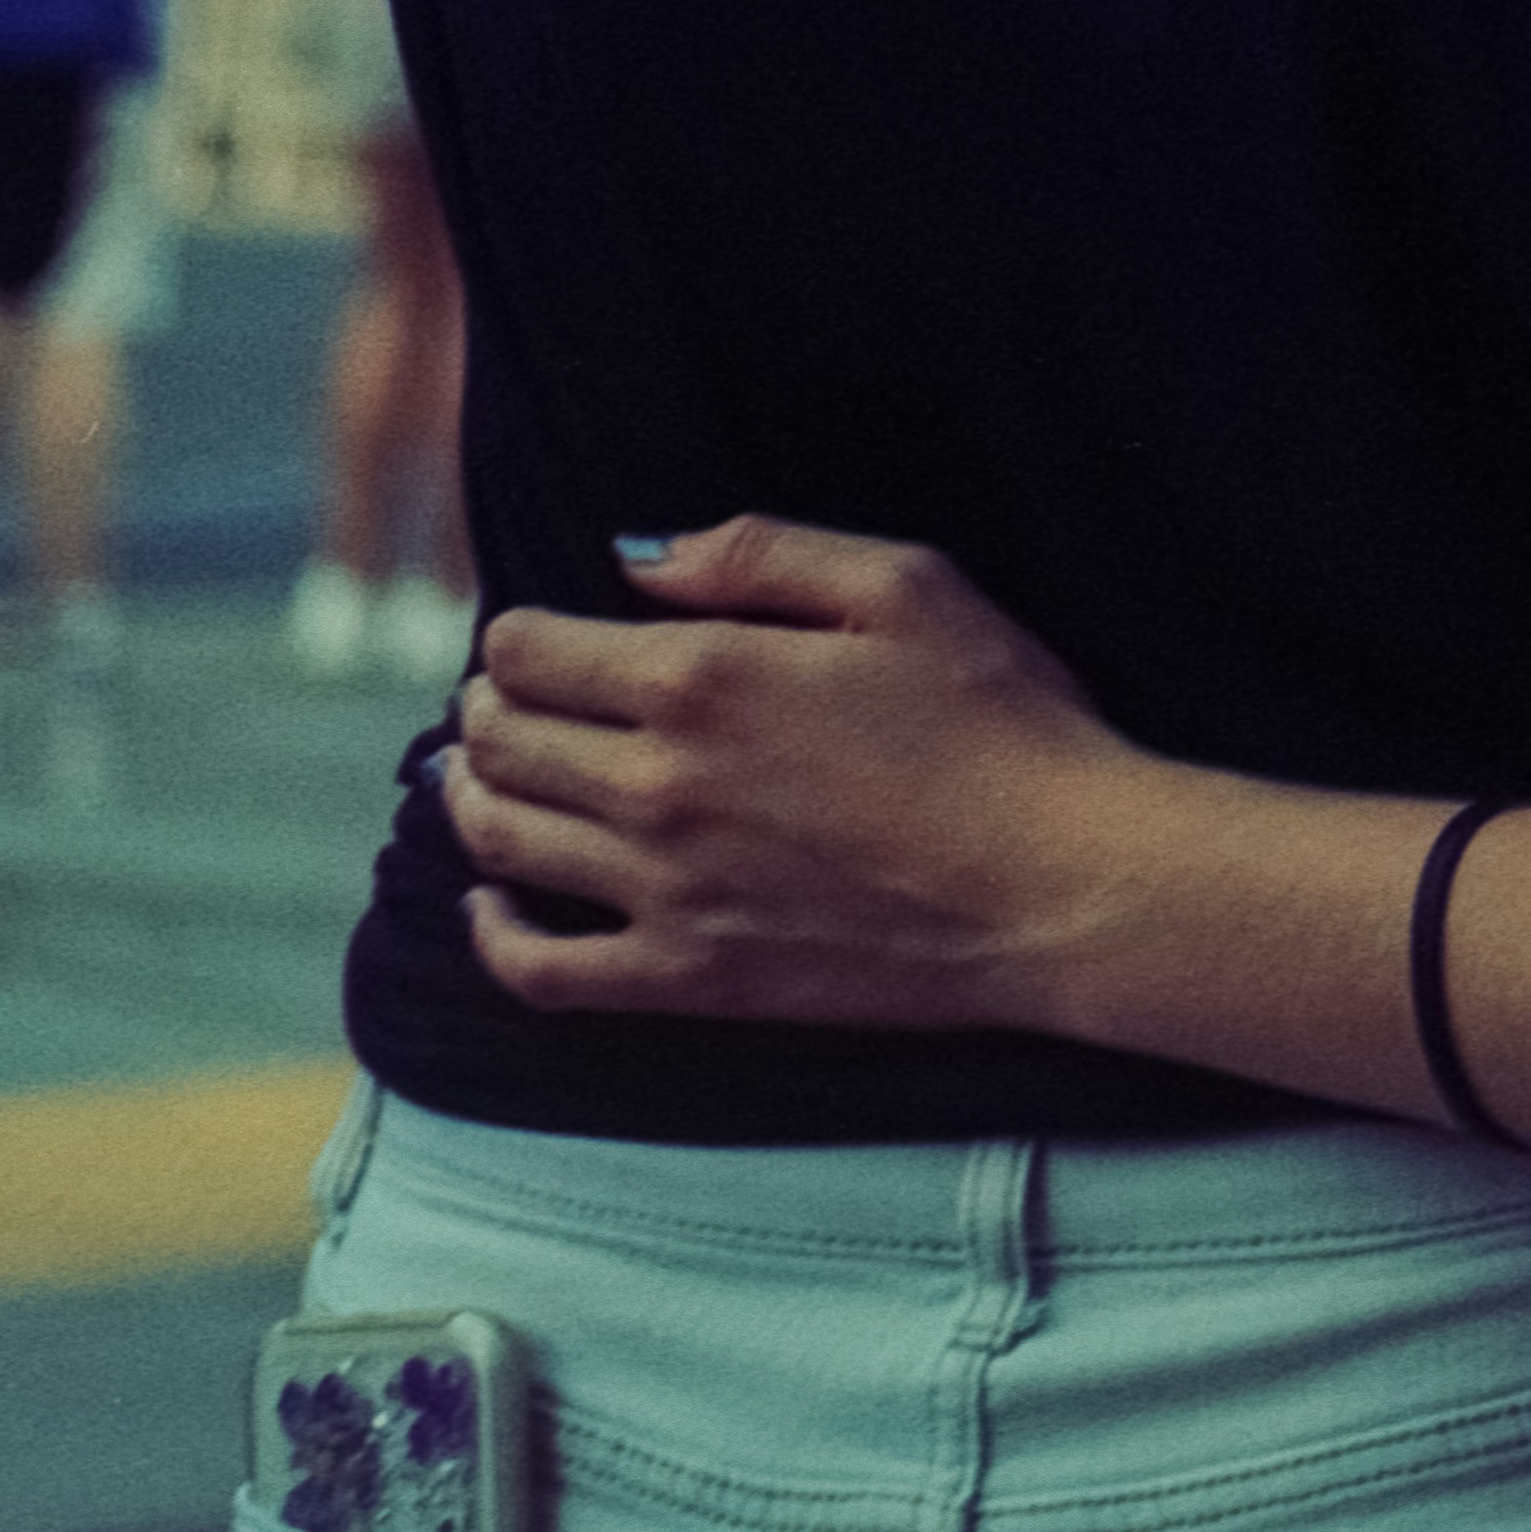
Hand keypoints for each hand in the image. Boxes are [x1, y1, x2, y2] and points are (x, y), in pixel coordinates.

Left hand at [428, 521, 1147, 1029]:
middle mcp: (656, 787)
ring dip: (470, 797)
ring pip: (498, 841)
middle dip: (488, 708)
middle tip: (504, 698)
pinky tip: (489, 905)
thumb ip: (761, 552)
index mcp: (701, 680)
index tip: (536, 634)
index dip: (517, 634)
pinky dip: (489, 934)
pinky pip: (537, 970)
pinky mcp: (687, 979)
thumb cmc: (1003, 720)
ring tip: (478, 774)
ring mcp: (662, 893)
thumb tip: (637, 556)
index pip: (531, 651)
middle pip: (501, 742)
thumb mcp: (907, 586)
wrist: (1060, 885)